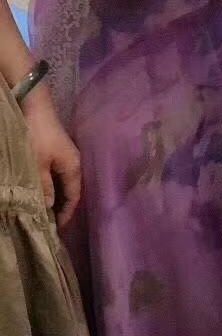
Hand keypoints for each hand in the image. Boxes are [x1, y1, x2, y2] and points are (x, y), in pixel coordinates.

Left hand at [21, 86, 80, 225]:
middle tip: (52, 223)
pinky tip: (45, 190)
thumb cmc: (37, 136)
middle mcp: (74, 163)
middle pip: (72, 191)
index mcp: (73, 168)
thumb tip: (49, 206)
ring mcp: (67, 156)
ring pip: (65, 183)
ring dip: (58, 197)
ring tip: (47, 210)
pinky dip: (54, 186)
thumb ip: (45, 187)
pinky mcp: (58, 150)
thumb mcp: (38, 165)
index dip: (67, 214)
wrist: (34, 106)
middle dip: (63, 207)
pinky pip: (59, 174)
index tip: (58, 228)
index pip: (74, 197)